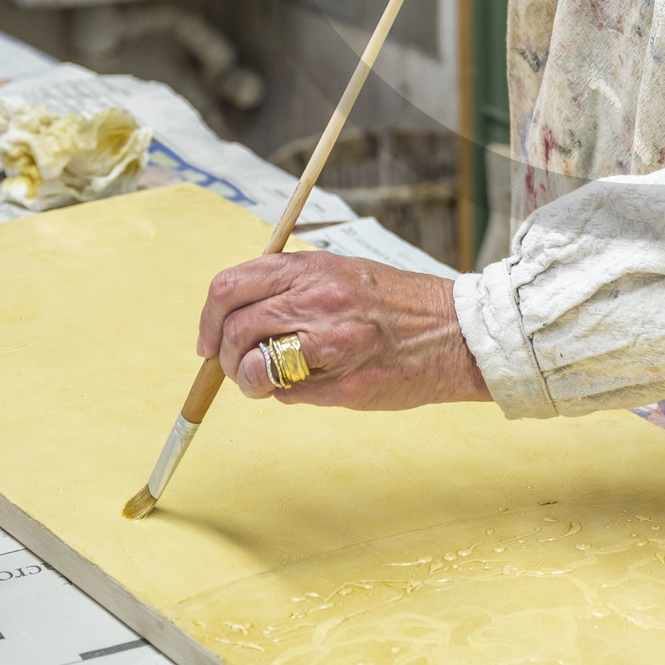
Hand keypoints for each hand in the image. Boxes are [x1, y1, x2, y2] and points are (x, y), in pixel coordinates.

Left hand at [196, 254, 490, 410]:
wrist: (455, 332)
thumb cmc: (396, 304)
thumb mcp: (341, 272)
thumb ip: (291, 287)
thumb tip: (238, 317)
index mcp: (311, 268)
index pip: (229, 286)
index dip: (208, 319)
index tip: (209, 341)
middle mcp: (316, 300)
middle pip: (233, 329)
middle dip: (224, 356)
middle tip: (239, 366)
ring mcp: (330, 343)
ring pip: (251, 367)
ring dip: (250, 380)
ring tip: (272, 379)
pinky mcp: (342, 384)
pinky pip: (286, 395)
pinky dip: (284, 395)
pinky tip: (311, 385)